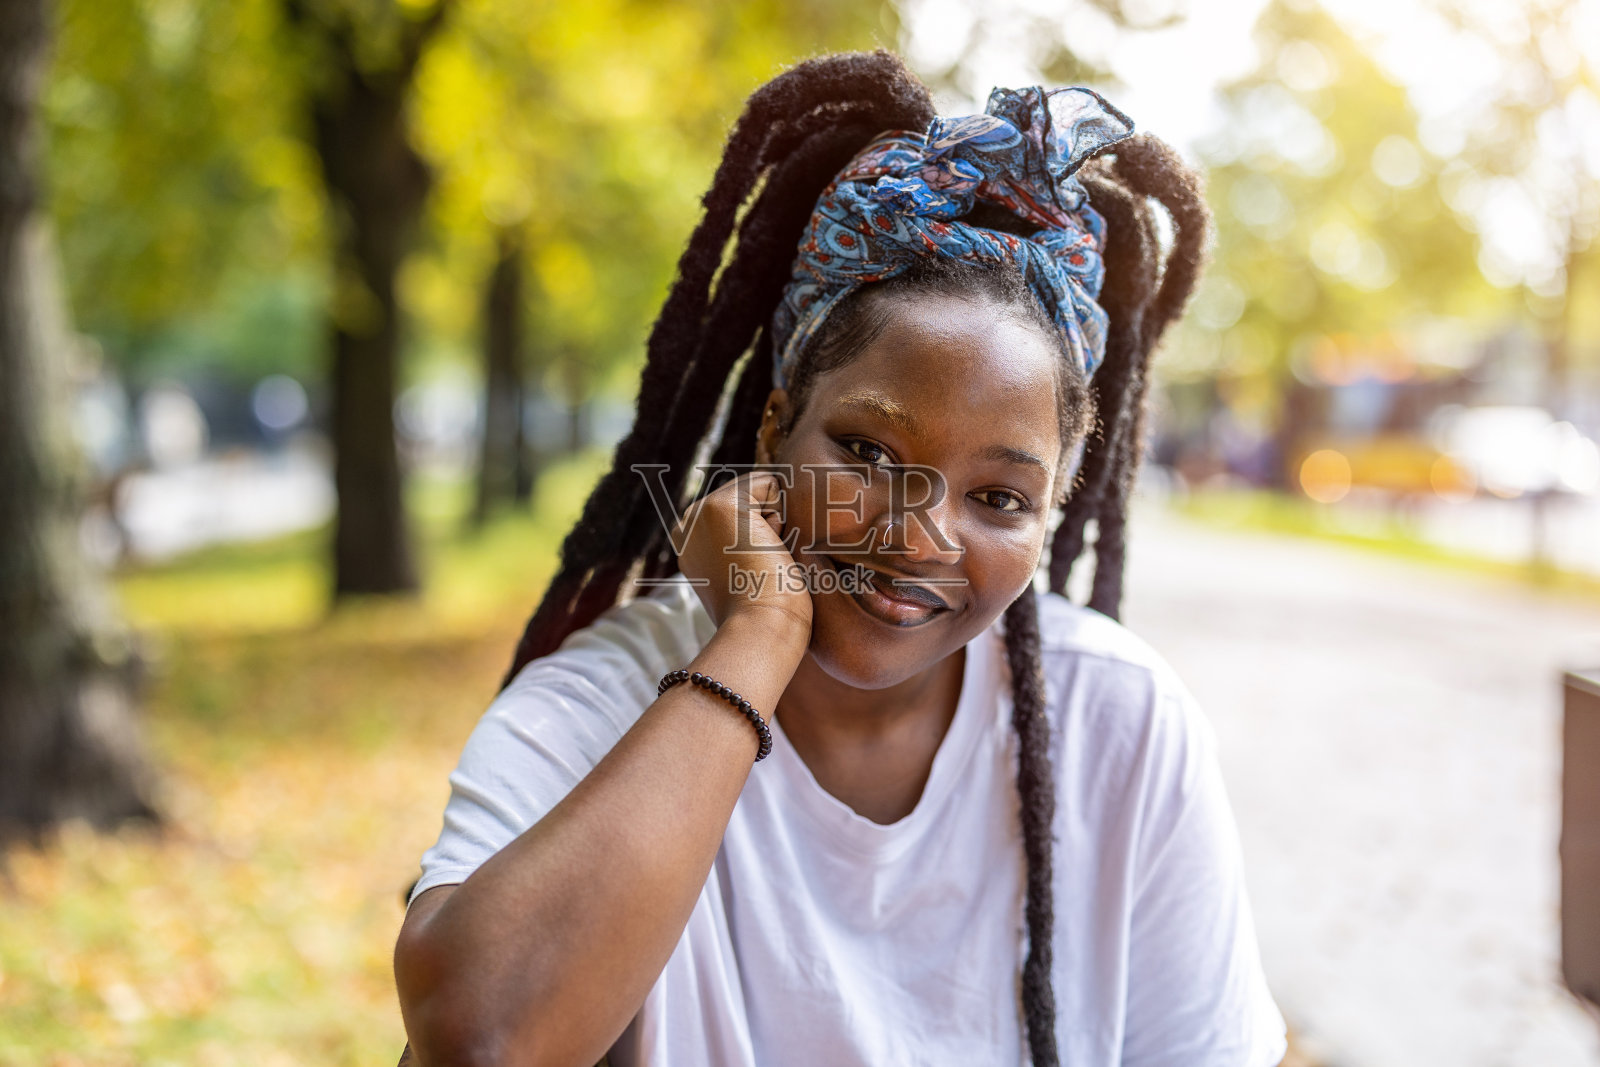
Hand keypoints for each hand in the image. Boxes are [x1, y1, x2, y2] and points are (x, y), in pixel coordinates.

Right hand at [673, 471, 811, 647]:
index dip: (761, 536)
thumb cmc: (765, 615)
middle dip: (767, 526)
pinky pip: (771, 485)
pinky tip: (767, 548)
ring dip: (774, 523)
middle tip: (759, 567)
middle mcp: (688, 523)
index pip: (740, 511)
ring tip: (762, 559)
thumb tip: (768, 526)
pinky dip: (781, 516)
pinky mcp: (724, 505)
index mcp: (689, 541)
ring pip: (761, 490)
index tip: (751, 574)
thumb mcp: (743, 575)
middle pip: (751, 496)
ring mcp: (701, 512)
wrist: (760, 630)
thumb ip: (741, 546)